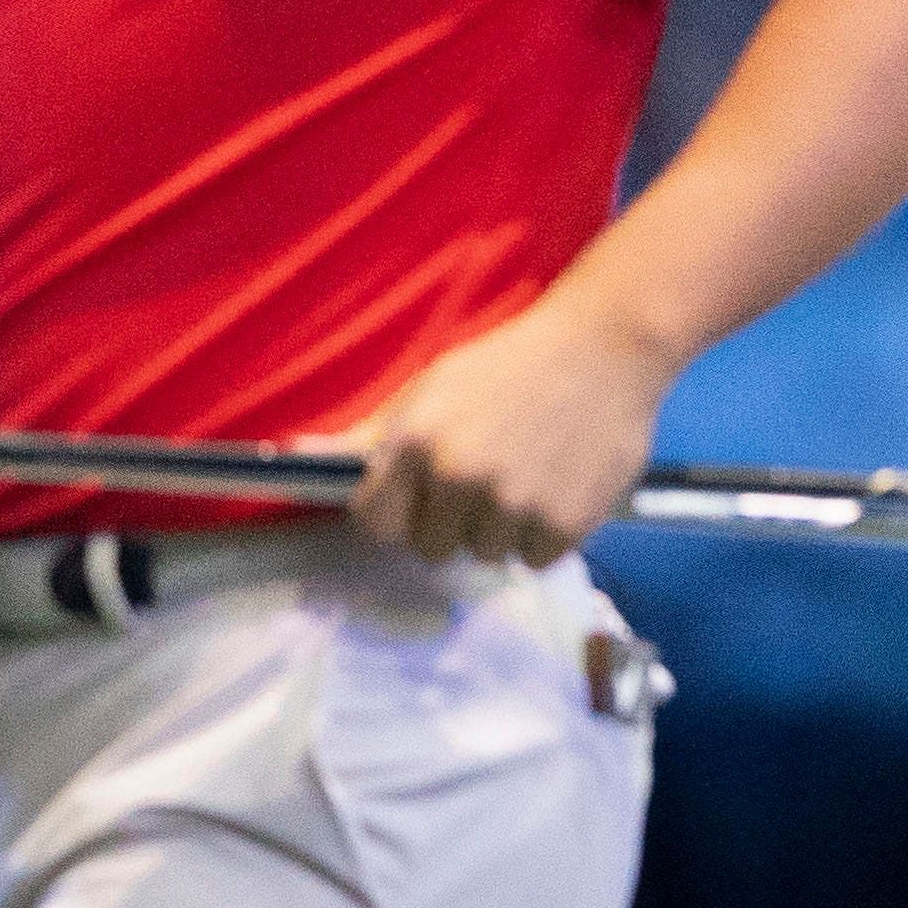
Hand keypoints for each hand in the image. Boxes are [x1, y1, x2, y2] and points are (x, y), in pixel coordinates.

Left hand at [355, 293, 672, 564]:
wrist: (607, 347)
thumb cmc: (512, 364)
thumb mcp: (434, 387)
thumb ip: (373, 437)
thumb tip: (300, 457)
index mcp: (416, 441)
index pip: (376, 523)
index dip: (398, 513)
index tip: (420, 500)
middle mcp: (458, 476)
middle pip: (432, 548)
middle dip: (453, 522)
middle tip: (488, 479)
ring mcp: (513, 503)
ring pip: (485, 554)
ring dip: (503, 529)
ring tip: (529, 476)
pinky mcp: (563, 522)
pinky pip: (535, 560)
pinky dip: (545, 535)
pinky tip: (557, 488)